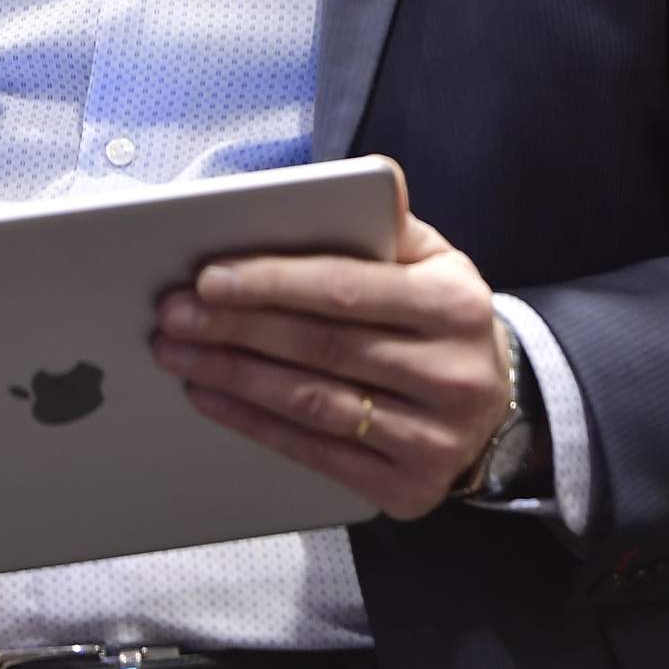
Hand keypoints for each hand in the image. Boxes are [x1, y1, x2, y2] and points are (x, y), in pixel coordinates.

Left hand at [151, 163, 510, 521]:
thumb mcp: (434, 259)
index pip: (346, 289)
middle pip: (320, 347)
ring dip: (233, 377)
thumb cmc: (440, 317)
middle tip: (173, 316)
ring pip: (312, 403)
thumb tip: (375, 179)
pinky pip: (316, 454)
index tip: (208, 278)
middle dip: (234, 329)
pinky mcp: (409, 489)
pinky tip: (212, 398)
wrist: (495, 404)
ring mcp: (433, 439)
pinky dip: (255, 424)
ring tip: (178, 354)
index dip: (272, 282)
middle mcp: (452, 375)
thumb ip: (388, 221)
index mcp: (455, 305)